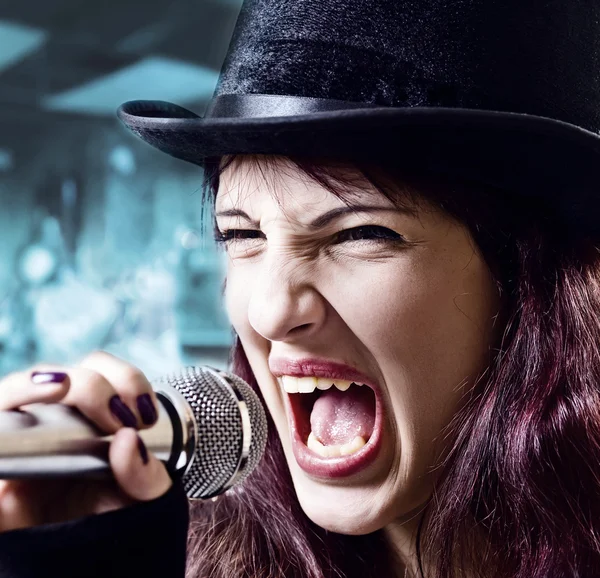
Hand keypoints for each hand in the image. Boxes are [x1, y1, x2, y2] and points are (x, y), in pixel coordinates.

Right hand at [0, 351, 171, 531]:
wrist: (85, 563)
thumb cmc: (112, 521)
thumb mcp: (142, 498)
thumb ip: (145, 473)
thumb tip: (128, 440)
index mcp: (91, 416)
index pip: (99, 370)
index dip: (124, 378)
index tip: (145, 413)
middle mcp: (52, 422)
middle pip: (58, 377)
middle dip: (92, 386)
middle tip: (120, 420)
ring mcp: (19, 442)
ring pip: (9, 395)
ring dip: (30, 384)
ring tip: (59, 386)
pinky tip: (11, 419)